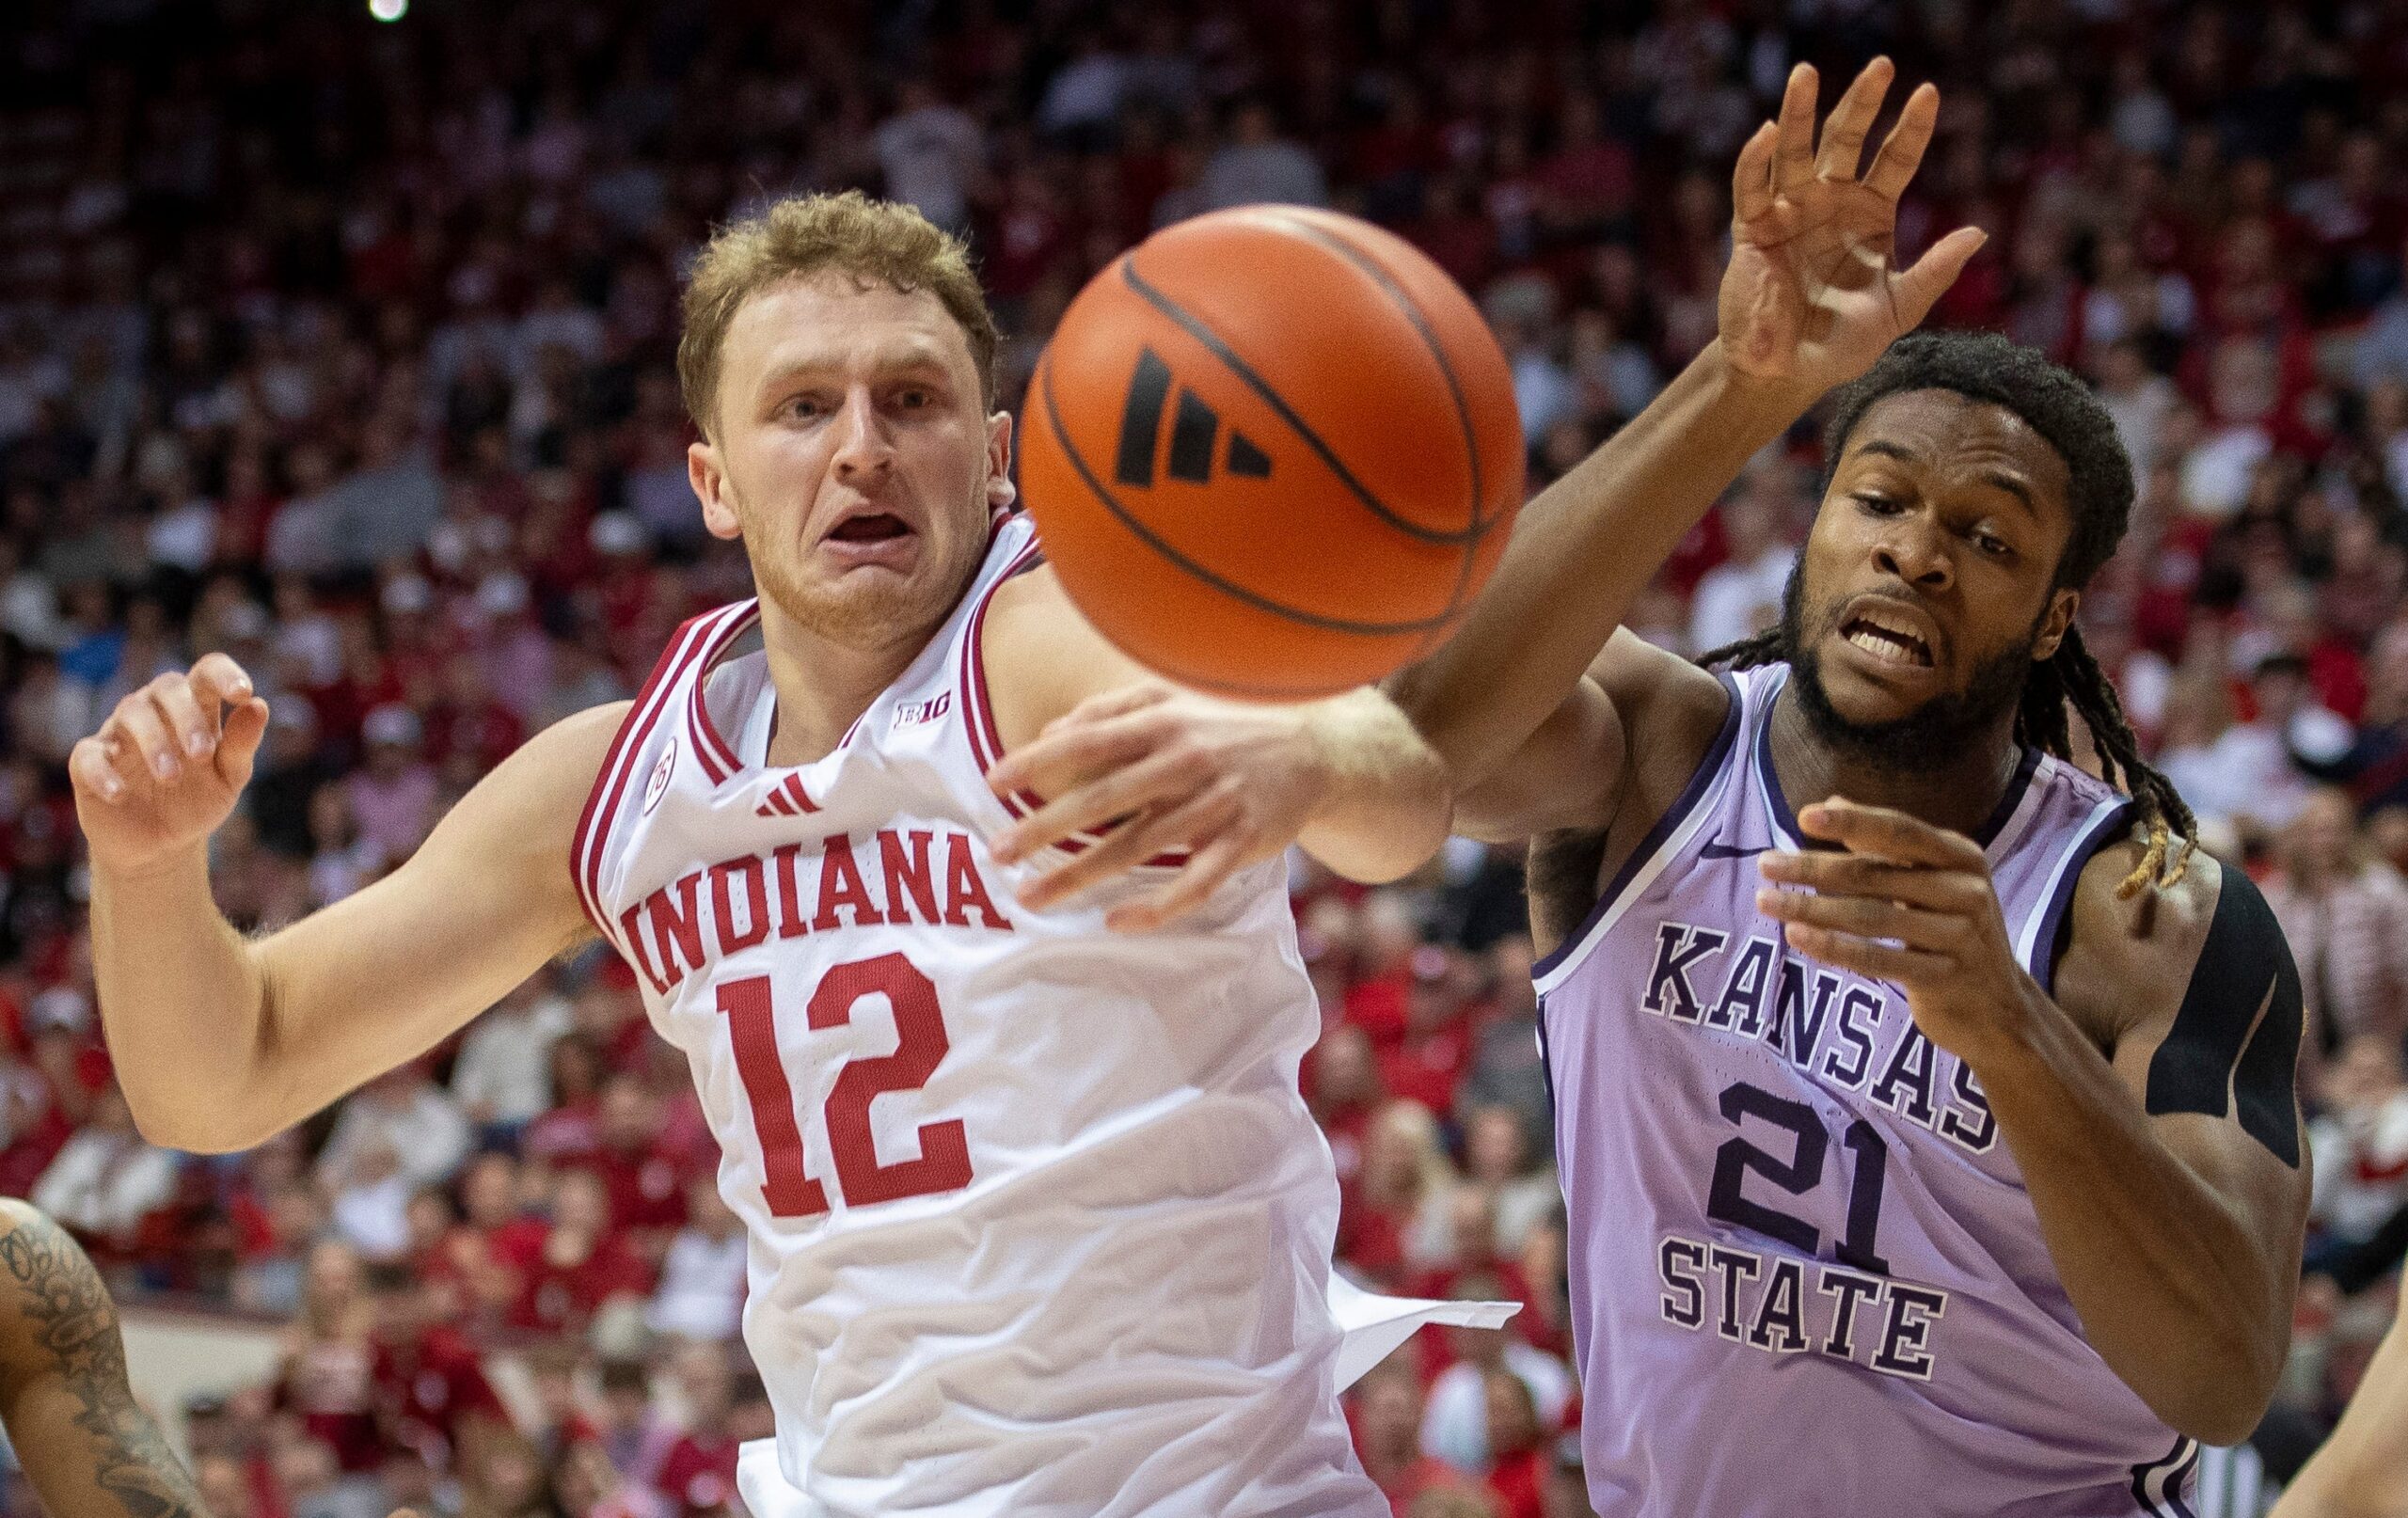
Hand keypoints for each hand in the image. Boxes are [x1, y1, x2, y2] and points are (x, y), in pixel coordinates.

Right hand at [70, 654, 269, 876]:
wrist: (162, 845)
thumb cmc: (198, 801)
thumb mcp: (229, 778)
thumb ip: (242, 744)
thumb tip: (259, 705)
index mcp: (196, 708)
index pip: (206, 672)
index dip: (224, 675)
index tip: (244, 692)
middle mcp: (157, 712)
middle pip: (168, 687)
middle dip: (187, 716)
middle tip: (201, 754)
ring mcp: (120, 733)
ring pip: (131, 712)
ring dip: (154, 742)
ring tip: (172, 777)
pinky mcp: (89, 762)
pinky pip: (89, 755)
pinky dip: (102, 772)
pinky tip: (120, 794)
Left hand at [985, 683, 1330, 931]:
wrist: (1318, 750)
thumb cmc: (1228, 724)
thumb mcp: (1173, 698)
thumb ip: (1110, 710)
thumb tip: (1048, 732)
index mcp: (1165, 722)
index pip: (1089, 740)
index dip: (1039, 760)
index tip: (992, 781)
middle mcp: (1187, 762)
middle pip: (1104, 799)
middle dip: (1045, 828)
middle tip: (998, 853)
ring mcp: (1216, 805)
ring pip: (1139, 847)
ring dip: (1081, 875)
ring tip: (1033, 897)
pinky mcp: (1243, 843)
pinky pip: (1196, 883)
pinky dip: (1157, 906)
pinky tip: (1116, 920)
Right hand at [1718, 58, 1985, 389]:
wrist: (1787, 373)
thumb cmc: (1843, 343)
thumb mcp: (1899, 309)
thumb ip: (1935, 272)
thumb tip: (1979, 232)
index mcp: (1870, 214)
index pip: (1895, 159)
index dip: (1911, 128)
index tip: (1928, 93)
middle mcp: (1830, 202)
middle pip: (1847, 140)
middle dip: (1862, 102)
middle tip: (1881, 66)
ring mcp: (1791, 210)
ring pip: (1796, 151)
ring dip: (1799, 111)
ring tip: (1806, 73)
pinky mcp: (1753, 229)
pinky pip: (1752, 186)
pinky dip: (1757, 159)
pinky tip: (1767, 131)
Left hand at [1754, 798, 2036, 1066]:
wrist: (1999, 1009)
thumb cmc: (1952, 931)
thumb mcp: (1932, 881)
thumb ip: (1885, 845)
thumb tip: (1831, 802)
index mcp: (1962, 858)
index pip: (1900, 831)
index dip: (1852, 822)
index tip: (1804, 816)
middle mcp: (1967, 892)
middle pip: (1875, 875)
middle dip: (1813, 868)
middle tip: (1764, 864)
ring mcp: (1960, 937)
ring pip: (1871, 917)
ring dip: (1812, 908)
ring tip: (1766, 901)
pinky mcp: (1945, 979)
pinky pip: (1879, 960)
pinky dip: (1834, 948)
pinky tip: (1797, 936)